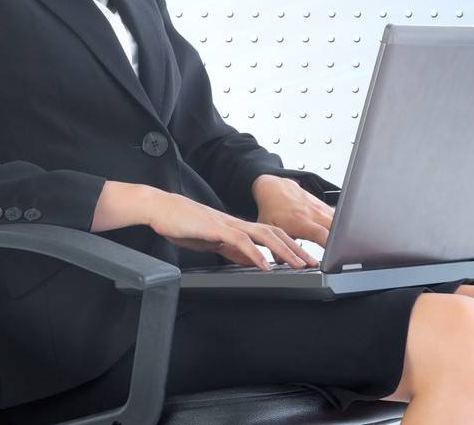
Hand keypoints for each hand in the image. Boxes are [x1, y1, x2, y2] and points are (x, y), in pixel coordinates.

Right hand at [148, 190, 317, 269]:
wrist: (160, 208)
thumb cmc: (182, 223)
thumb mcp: (211, 240)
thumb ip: (230, 249)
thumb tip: (248, 260)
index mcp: (237, 226)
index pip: (271, 234)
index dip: (289, 245)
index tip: (303, 258)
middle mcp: (237, 222)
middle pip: (275, 232)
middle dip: (296, 248)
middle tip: (313, 262)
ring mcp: (228, 224)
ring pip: (265, 235)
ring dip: (284, 251)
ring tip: (299, 265)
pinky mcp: (216, 229)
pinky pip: (241, 241)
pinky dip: (256, 254)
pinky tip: (265, 265)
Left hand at [252, 173, 334, 248]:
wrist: (276, 189)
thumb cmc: (272, 210)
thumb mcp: (270, 230)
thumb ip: (276, 248)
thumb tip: (282, 262)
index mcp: (300, 221)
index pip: (320, 234)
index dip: (329, 245)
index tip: (334, 254)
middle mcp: (313, 213)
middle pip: (335, 227)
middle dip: (340, 241)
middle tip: (339, 253)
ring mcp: (320, 208)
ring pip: (338, 221)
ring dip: (340, 233)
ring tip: (338, 246)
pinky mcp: (324, 206)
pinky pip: (335, 217)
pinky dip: (337, 226)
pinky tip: (334, 234)